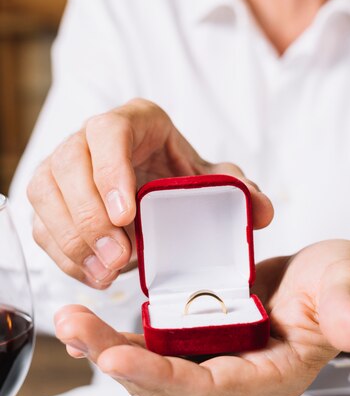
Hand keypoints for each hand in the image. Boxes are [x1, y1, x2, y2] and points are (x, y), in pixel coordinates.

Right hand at [27, 98, 272, 287]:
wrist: (155, 188)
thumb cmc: (181, 177)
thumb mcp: (214, 181)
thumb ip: (239, 191)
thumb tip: (262, 210)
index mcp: (133, 121)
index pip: (108, 131)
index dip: (110, 170)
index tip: (126, 215)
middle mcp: (89, 137)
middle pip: (67, 163)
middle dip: (88, 216)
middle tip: (119, 256)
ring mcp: (63, 166)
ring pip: (44, 193)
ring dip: (71, 238)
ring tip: (107, 272)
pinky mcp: (50, 198)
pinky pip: (41, 224)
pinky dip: (63, 254)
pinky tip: (94, 274)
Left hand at [54, 239, 349, 395]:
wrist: (331, 281)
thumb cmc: (341, 284)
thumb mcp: (347, 287)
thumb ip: (346, 309)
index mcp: (272, 372)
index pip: (210, 386)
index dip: (164, 376)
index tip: (117, 355)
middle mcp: (238, 373)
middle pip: (168, 383)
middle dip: (117, 360)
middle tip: (74, 327)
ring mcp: (219, 356)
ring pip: (155, 368)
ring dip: (109, 348)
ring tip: (71, 322)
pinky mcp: (205, 335)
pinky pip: (158, 347)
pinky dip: (124, 336)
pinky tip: (93, 322)